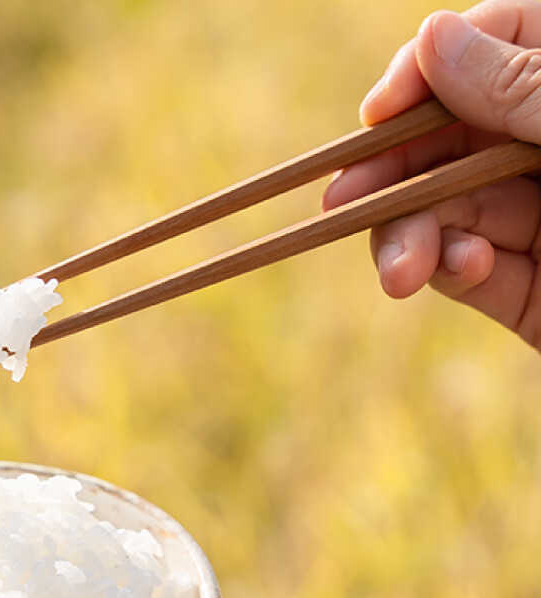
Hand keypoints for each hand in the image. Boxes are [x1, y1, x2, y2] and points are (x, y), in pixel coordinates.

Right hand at [322, 0, 540, 351]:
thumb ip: (524, 85)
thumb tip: (431, 38)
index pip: (494, 47)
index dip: (427, 72)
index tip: (379, 109)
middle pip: (450, 141)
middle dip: (393, 175)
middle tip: (342, 206)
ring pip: (445, 212)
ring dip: (409, 239)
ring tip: (400, 276)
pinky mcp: (532, 293)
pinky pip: (468, 271)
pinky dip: (450, 272)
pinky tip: (463, 273)